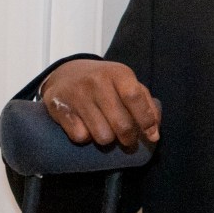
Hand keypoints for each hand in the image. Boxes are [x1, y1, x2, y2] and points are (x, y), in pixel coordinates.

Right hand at [41, 59, 159, 146]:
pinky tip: (85, 126)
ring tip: (106, 130)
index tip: (150, 135)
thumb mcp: (127, 84)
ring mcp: (77, 94)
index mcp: (118, 73)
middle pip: (121, 124)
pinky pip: (80, 136)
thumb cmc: (105, 82)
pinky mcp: (59, 107)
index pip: (135, 97)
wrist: (66, 72)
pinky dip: (86, 137)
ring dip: (107, 139)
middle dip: (129, 138)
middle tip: (128, 140)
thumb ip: (146, 105)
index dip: (146, 120)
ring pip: (102, 136)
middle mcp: (97, 82)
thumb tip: (154, 134)